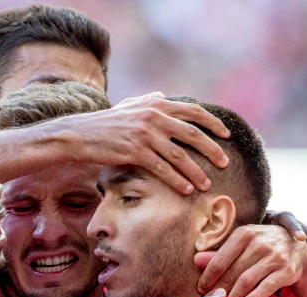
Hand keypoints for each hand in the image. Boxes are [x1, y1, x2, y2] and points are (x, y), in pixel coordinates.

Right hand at [62, 93, 229, 194]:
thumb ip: (147, 100)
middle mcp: (154, 117)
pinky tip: (186, 190)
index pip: (193, 112)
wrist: (79, 134)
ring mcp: (144, 134)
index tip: (226, 135)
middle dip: (212, 149)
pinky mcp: (134, 151)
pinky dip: (177, 180)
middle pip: (192, 134)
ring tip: (208, 184)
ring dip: (196, 171)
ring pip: (179, 155)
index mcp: (156, 104)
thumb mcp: (128, 106)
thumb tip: (163, 95)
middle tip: (225, 162)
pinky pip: (162, 168)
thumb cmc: (105, 123)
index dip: (212, 123)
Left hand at [193, 212, 306, 296]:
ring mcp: (275, 256)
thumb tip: (196, 260)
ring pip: (247, 281)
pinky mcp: (287, 270)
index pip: (220, 259)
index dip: (208, 277)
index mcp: (245, 233)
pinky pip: (265, 288)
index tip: (201, 290)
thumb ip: (221, 253)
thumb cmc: (264, 246)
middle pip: (232, 272)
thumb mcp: (243, 244)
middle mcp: (260, 242)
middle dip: (219, 290)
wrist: (300, 247)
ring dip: (233, 296)